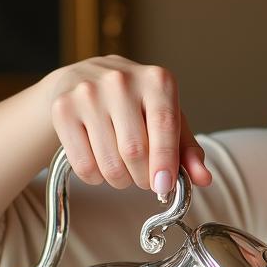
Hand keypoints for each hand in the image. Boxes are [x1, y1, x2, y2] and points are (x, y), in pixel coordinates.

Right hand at [46, 56, 212, 192]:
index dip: (166, 162)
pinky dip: (96, 178)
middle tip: (146, 179)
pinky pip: (83, 164)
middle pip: (135, 151)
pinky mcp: (62, 109)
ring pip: (109, 163)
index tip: (164, 187)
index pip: (164, 126)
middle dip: (144, 177)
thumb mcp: (169, 120)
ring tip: (125, 170)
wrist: (85, 80)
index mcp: (157, 80)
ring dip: (121, 181)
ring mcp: (88, 93)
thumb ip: (188, 151)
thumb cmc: (137, 105)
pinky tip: (101, 164)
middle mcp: (121, 81)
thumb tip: (203, 179)